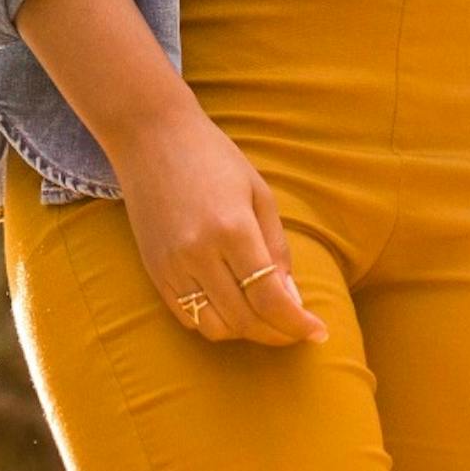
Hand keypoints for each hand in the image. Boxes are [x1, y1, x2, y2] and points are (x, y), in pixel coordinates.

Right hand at [108, 100, 326, 346]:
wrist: (151, 136)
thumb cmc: (214, 158)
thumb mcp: (259, 194)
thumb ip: (277, 250)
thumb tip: (292, 300)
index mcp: (232, 229)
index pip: (269, 299)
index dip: (297, 324)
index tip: (318, 332)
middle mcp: (198, 253)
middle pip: (244, 320)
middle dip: (277, 334)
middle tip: (296, 329)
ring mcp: (171, 264)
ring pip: (213, 327)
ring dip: (245, 332)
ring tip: (264, 318)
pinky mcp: (153, 269)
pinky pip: (186, 316)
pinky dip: (214, 322)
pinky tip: (231, 307)